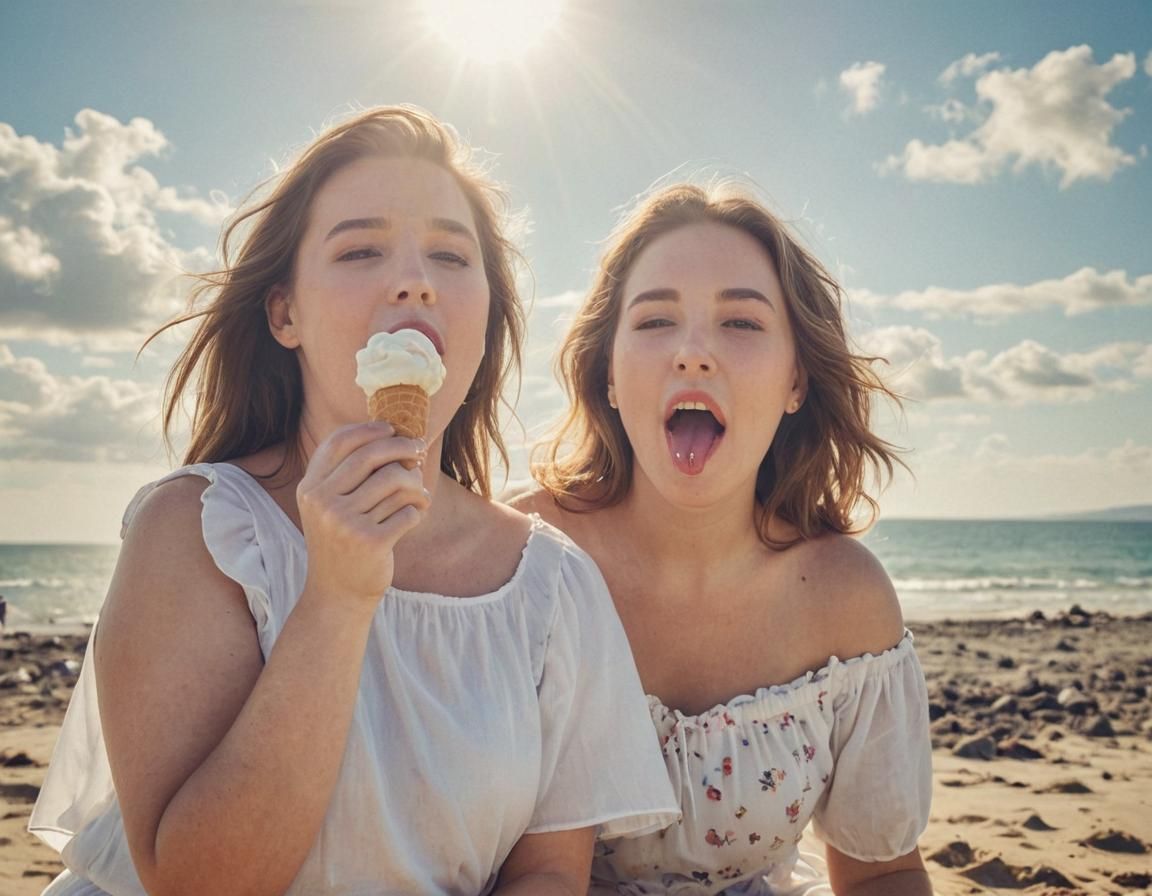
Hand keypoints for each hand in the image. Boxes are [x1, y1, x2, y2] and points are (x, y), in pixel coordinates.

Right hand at [297, 422, 428, 606]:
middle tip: (419, 450)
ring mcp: (346, 523)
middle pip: (372, 455)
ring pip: (396, 481)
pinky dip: (417, 513)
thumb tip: (392, 435)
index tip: (392, 428)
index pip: (340, 442)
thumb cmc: (341, 541)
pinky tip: (413, 519)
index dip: (369, 429)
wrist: (338, 593)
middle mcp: (323, 503)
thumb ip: (347, 473)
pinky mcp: (371, 541)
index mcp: (310, 489)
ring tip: (420, 495)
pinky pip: (408, 511)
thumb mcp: (329, 506)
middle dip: (403, 447)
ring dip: (416, 485)